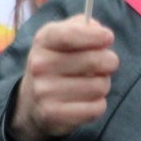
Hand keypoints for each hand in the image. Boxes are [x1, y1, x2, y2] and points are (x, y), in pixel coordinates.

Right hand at [9, 16, 117, 140]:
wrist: (31, 102)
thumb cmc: (57, 62)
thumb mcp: (63, 36)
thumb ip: (83, 25)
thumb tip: (100, 30)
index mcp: (43, 40)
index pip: (71, 35)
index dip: (95, 36)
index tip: (109, 38)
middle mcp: (40, 65)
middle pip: (96, 61)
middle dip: (109, 62)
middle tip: (106, 65)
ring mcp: (44, 91)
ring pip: (99, 86)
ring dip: (103, 85)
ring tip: (91, 84)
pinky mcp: (53, 114)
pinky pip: (96, 108)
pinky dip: (98, 105)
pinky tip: (86, 102)